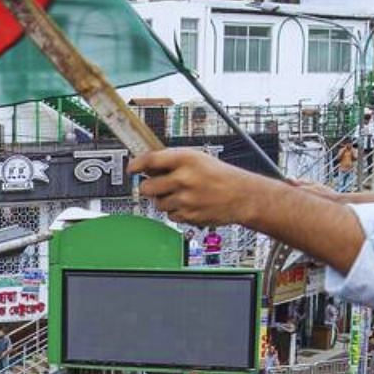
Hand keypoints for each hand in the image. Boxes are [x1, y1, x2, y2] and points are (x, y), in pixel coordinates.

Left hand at [130, 149, 271, 227]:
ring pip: (157, 203)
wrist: (242, 196)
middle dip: (149, 187)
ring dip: (164, 200)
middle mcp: (184, 178)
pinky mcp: (188, 215)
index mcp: (186, 159)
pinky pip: (170, 215)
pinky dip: (175, 211)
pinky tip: (188, 204)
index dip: (137, 165)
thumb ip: (172, 160)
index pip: (151, 160)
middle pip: (147, 187)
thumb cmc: (220, 175)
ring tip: (180, 194)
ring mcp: (186, 199)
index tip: (131, 168)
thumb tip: (147, 165)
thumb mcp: (198, 158)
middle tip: (157, 185)